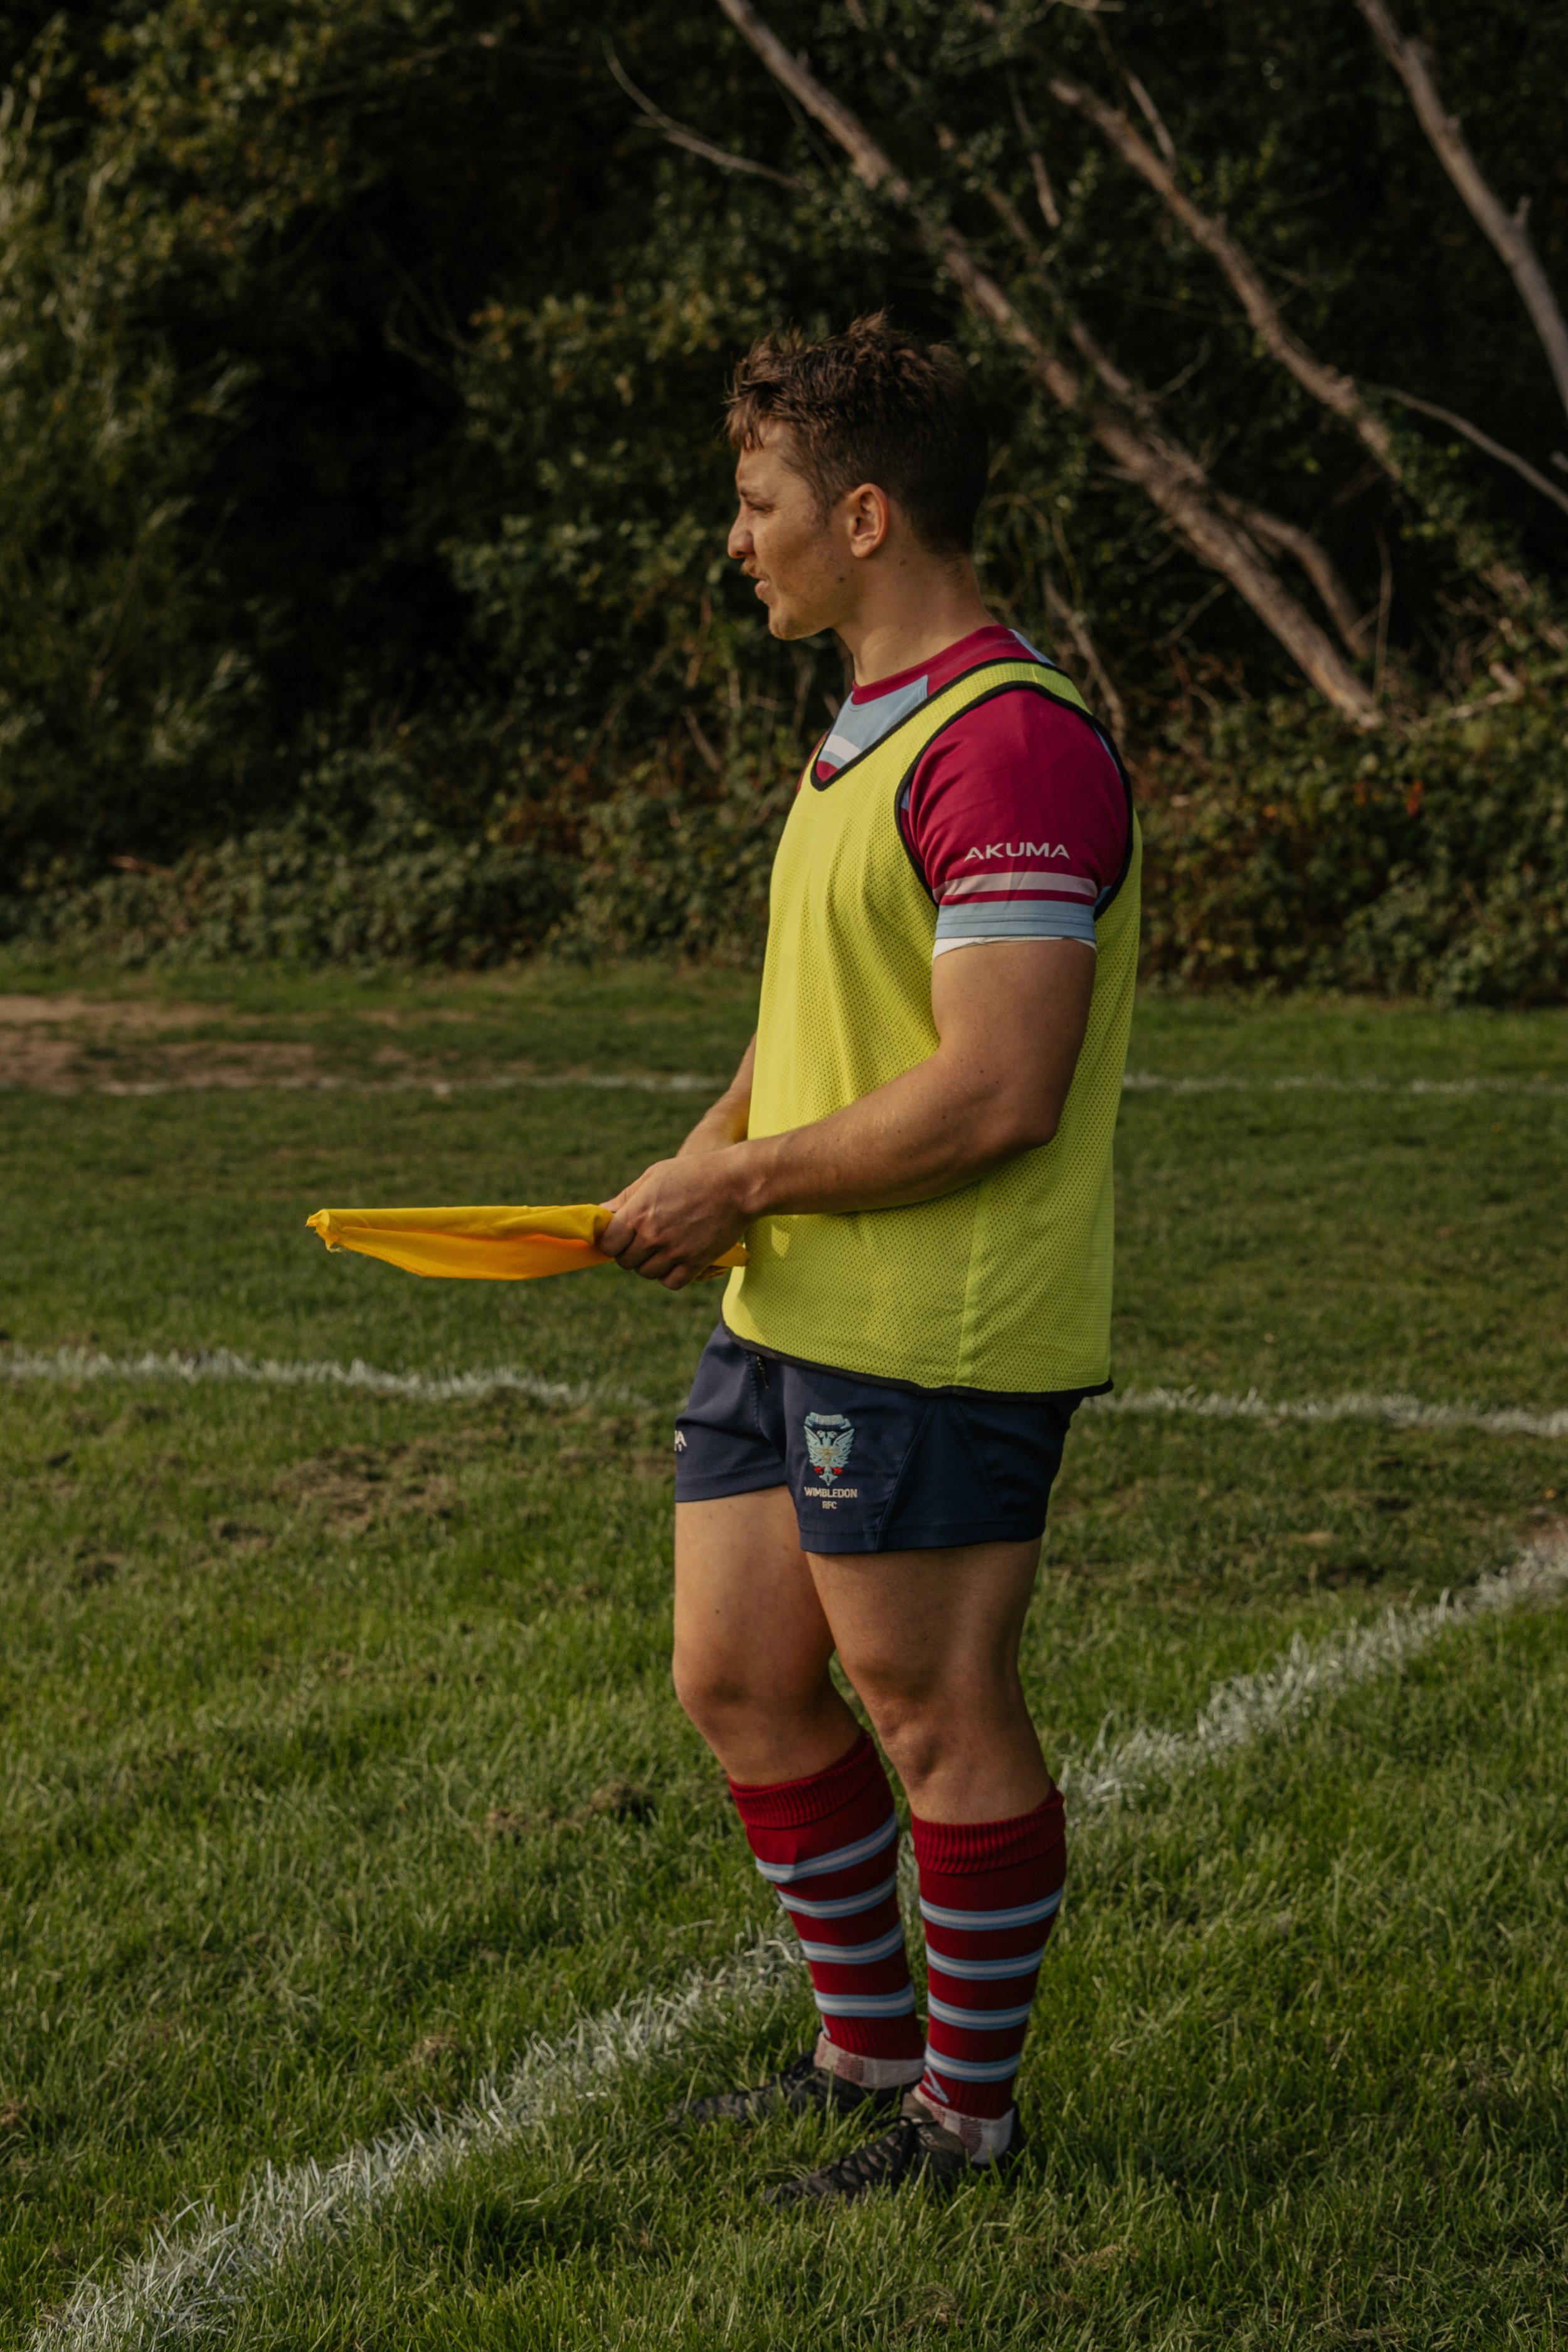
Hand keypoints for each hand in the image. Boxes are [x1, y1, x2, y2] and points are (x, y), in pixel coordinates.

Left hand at [600, 1148, 754, 1289]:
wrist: (737, 1182)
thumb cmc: (694, 1173)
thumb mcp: (654, 1176)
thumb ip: (626, 1198)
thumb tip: (602, 1214)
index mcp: (638, 1213)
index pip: (608, 1244)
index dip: (611, 1242)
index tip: (618, 1237)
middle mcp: (653, 1236)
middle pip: (625, 1262)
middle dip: (630, 1252)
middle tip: (643, 1240)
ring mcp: (675, 1251)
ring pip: (647, 1273)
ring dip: (650, 1264)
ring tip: (662, 1247)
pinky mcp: (696, 1262)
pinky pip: (671, 1282)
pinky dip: (670, 1275)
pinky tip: (675, 1260)